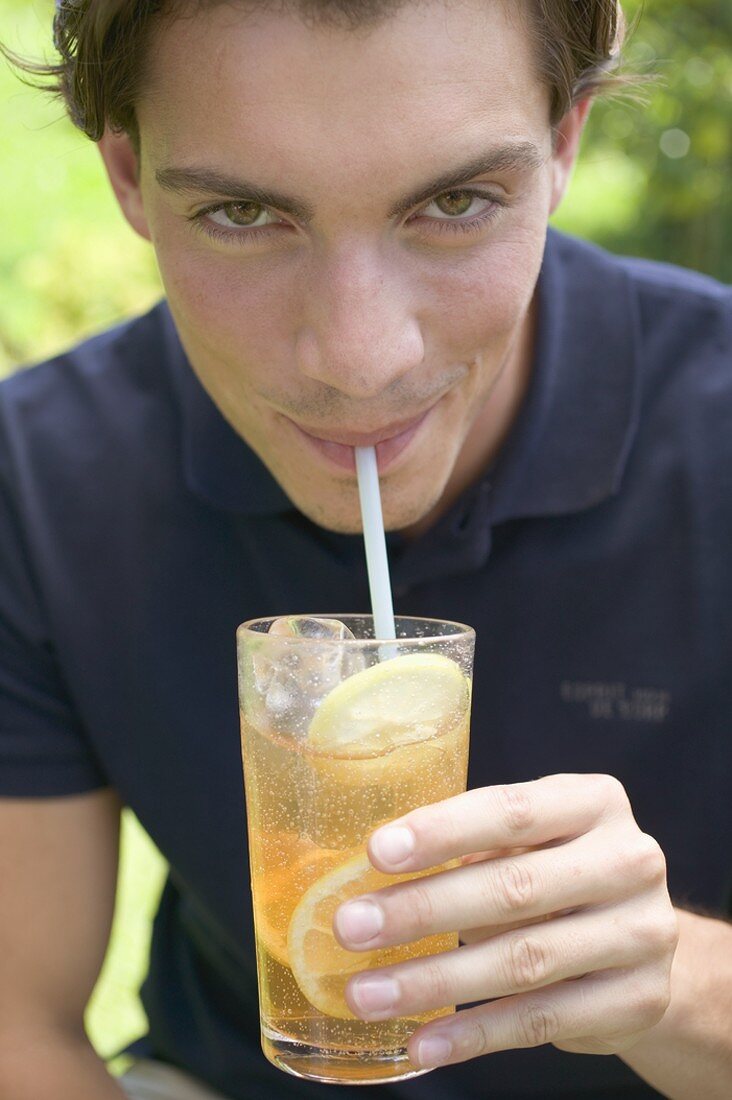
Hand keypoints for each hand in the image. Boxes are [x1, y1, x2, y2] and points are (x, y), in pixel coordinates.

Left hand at [333, 774, 677, 1070]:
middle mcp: (628, 860)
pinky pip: (541, 1020)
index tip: (377, 852)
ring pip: (524, 961)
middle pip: (514, 887)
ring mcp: (641, 932)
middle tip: (352, 927)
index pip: (510, 811)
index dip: (441, 831)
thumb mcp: (531, 836)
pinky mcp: (637, 998)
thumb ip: (472, 841)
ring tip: (367, 993)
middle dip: (422, 910)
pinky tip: (422, 1041)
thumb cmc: (559, 868)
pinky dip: (474, 1033)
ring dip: (434, 981)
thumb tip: (371, 868)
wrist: (641, 936)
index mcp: (594, 802)